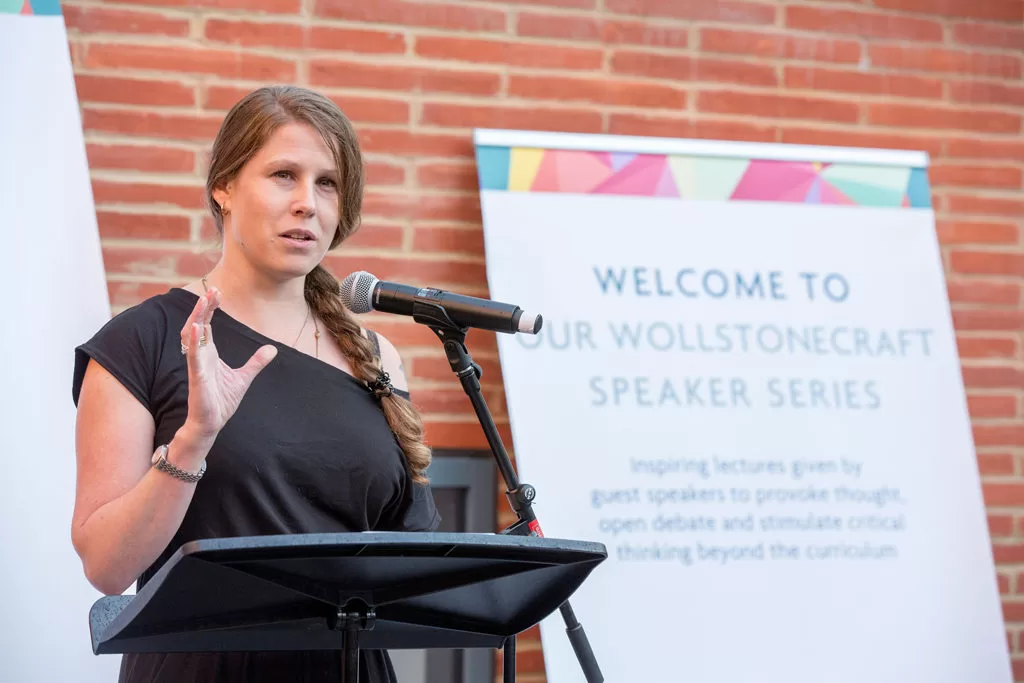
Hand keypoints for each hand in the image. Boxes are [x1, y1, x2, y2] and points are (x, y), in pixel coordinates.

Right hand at [180, 287, 277, 440]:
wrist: (212, 423)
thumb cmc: (222, 401)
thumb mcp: (244, 378)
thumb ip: (256, 362)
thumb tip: (272, 349)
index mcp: (209, 353)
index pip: (207, 324)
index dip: (210, 308)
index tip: (216, 292)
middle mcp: (200, 356)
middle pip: (198, 325)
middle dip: (203, 307)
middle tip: (211, 289)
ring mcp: (197, 366)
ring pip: (192, 336)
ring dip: (197, 318)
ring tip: (203, 301)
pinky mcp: (197, 378)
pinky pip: (194, 357)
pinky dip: (195, 342)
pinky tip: (197, 328)